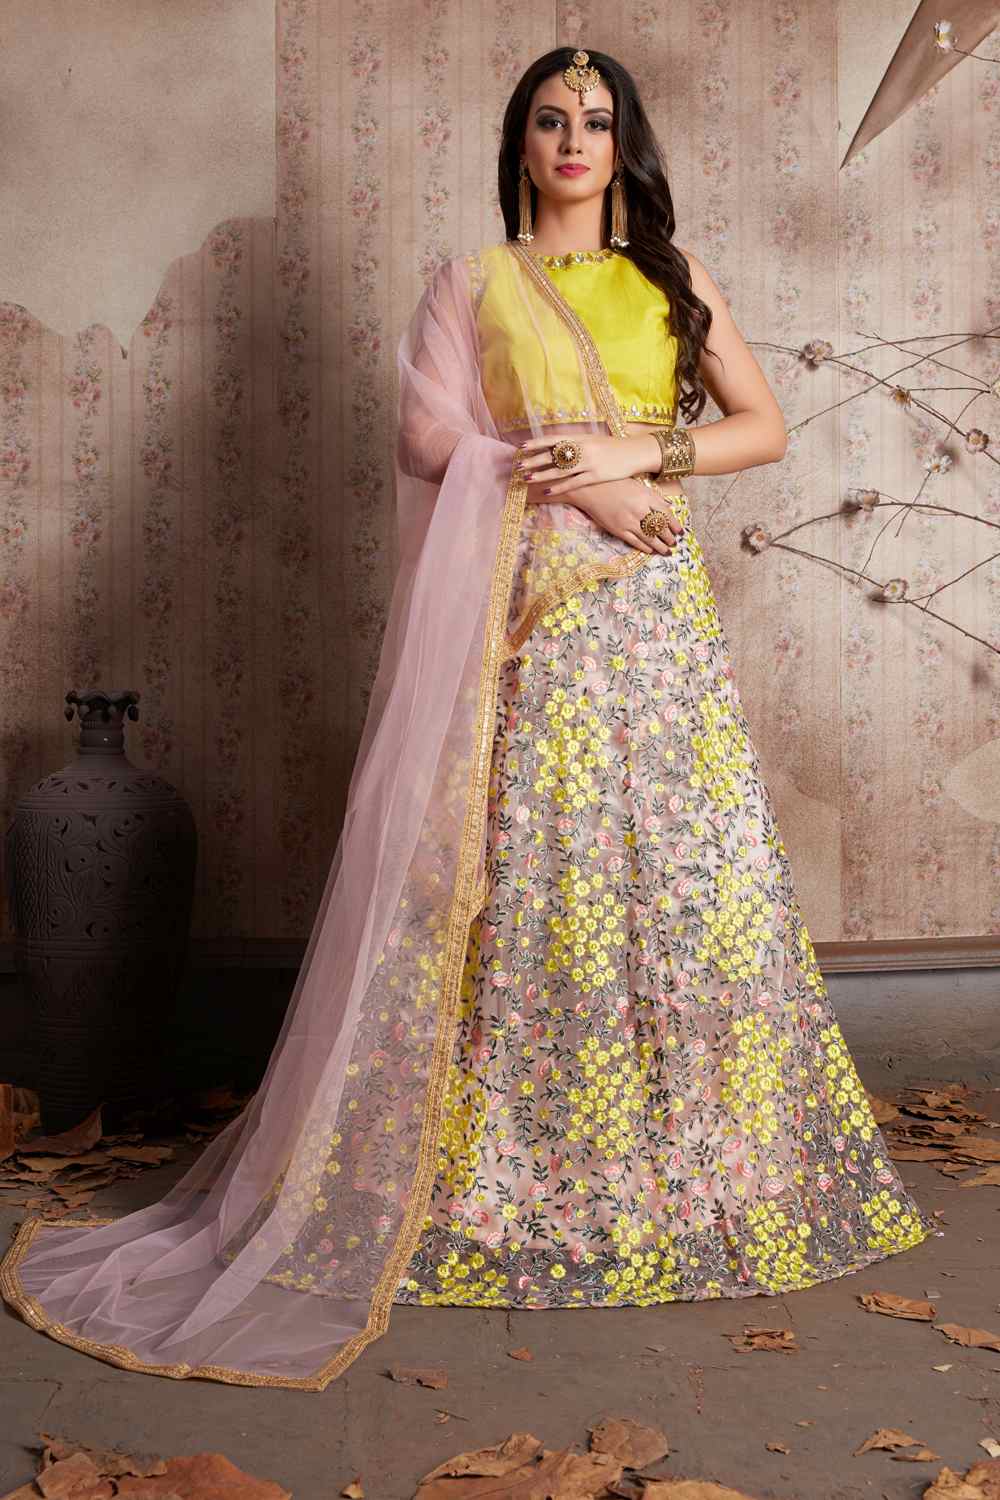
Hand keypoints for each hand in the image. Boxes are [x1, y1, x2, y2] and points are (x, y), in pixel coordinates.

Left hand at [513, 432, 655, 493]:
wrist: (634, 453)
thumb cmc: (612, 447)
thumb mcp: (592, 440)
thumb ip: (576, 443)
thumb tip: (557, 447)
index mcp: (581, 437)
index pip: (553, 439)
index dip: (537, 443)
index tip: (521, 447)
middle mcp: (583, 449)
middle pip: (553, 455)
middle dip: (534, 461)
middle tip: (517, 466)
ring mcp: (589, 463)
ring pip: (560, 470)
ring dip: (541, 475)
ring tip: (527, 479)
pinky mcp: (596, 476)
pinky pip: (573, 483)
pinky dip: (559, 487)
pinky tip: (547, 491)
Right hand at [527, 476, 684, 555]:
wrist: (590, 488)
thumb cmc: (614, 483)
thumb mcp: (637, 485)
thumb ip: (653, 496)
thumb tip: (668, 506)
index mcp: (646, 497)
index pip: (665, 514)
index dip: (674, 524)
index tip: (680, 530)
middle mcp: (639, 510)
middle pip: (659, 528)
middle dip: (669, 537)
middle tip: (674, 543)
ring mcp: (628, 521)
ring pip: (649, 538)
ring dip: (659, 546)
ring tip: (666, 551)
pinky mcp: (618, 530)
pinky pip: (634, 541)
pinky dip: (644, 547)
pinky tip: (650, 550)